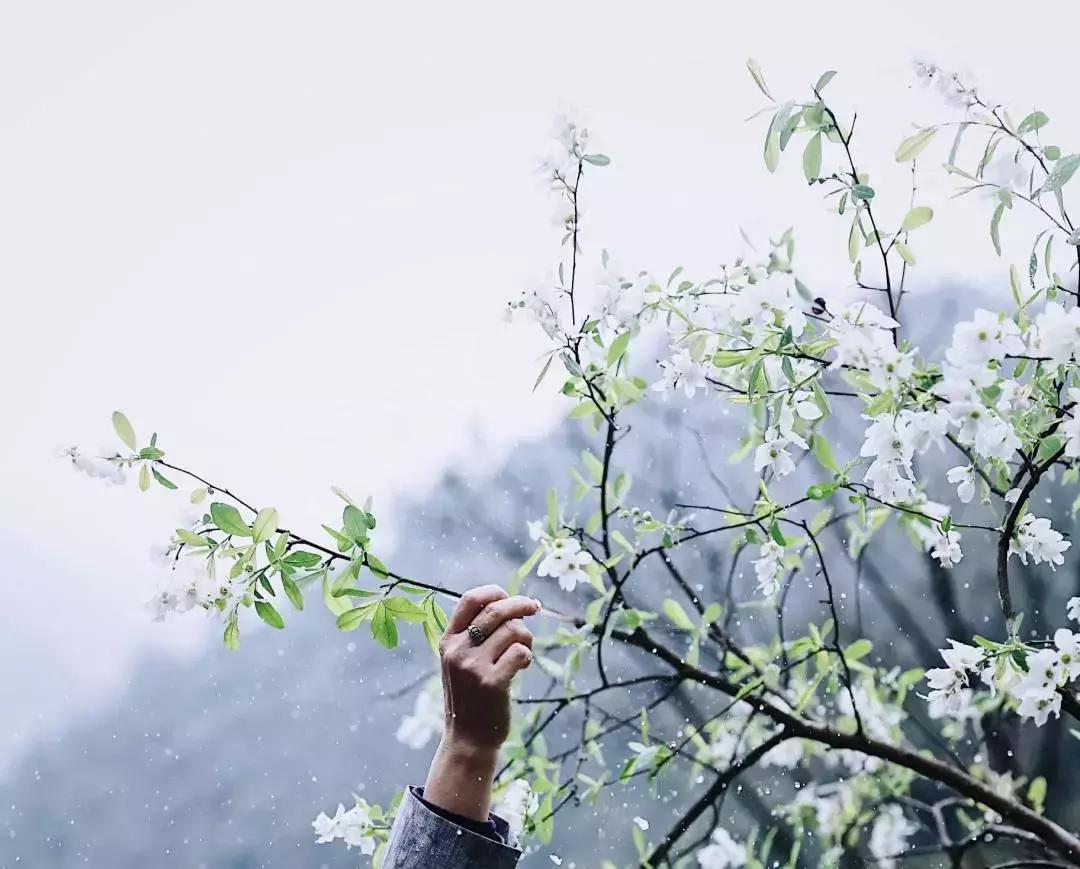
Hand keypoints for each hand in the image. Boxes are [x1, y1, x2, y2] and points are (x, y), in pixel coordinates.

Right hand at [422, 585, 539, 820]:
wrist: (468, 740)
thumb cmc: (471, 697)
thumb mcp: (460, 662)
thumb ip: (474, 635)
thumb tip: (509, 603)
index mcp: (447, 641)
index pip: (469, 599)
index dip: (494, 591)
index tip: (510, 596)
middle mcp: (457, 651)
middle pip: (496, 610)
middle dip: (521, 604)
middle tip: (535, 607)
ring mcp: (473, 667)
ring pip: (512, 630)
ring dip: (526, 637)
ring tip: (524, 651)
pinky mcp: (492, 683)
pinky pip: (519, 652)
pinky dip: (527, 655)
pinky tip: (523, 666)